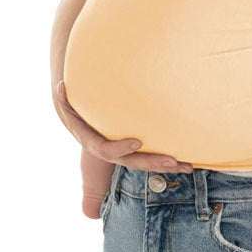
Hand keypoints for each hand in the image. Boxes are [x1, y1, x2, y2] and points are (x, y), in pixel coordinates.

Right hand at [54, 80, 193, 173]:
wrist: (89, 125)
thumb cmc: (80, 113)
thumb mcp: (69, 107)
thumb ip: (64, 99)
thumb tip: (61, 85)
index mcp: (96, 144)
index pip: (107, 151)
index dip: (121, 148)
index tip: (137, 141)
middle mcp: (114, 153)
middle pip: (133, 162)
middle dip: (152, 162)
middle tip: (171, 160)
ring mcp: (128, 153)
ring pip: (148, 163)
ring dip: (167, 164)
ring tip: (187, 165)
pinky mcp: (140, 150)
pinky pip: (156, 157)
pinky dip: (172, 162)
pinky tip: (191, 163)